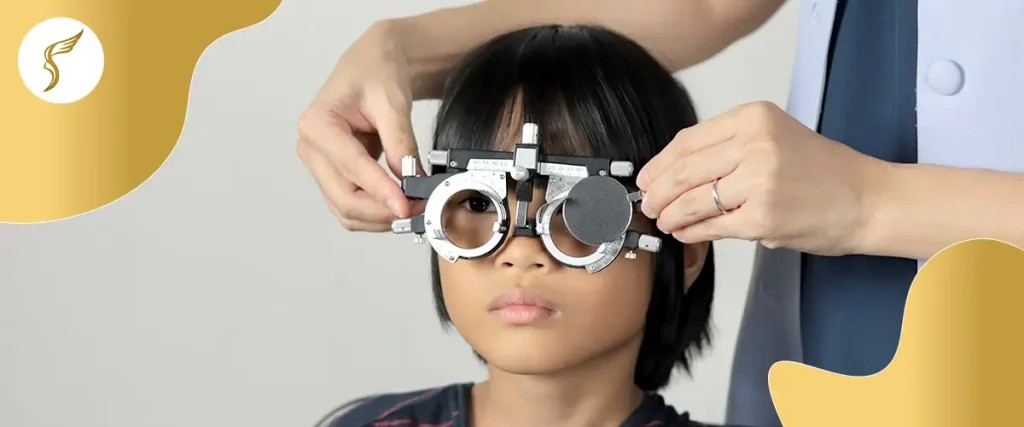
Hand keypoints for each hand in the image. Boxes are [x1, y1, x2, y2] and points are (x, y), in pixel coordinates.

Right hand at [296, 21, 424, 231]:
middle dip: (382, 211)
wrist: (373, 65)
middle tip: (420, 210)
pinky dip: (376, 213)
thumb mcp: (392, 101)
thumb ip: (400, 141)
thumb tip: (410, 179)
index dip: (380, 191)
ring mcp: (320, 165)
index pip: (351, 168)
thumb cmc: (376, 72)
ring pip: (346, 210)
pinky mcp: (333, 176)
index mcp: (317, 124)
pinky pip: (351, 206)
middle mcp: (311, 149)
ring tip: (416, 209)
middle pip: (343, 198)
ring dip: (380, 218)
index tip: (407, 206)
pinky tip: (401, 207)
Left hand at [635, 101, 884, 255]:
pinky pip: (711, 226)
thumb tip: (671, 170)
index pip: (688, 140)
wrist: (866, 199)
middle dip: (657, 191)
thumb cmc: (821, 172)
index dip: (659, 163)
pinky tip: (684, 233)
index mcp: (754, 117)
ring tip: (663, 220)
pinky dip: (691, 232)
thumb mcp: (774, 138)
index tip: (645, 177)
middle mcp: (755, 144)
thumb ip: (728, 147)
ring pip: (692, 200)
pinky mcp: (762, 217)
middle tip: (647, 204)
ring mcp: (758, 181)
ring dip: (670, 214)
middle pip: (684, 169)